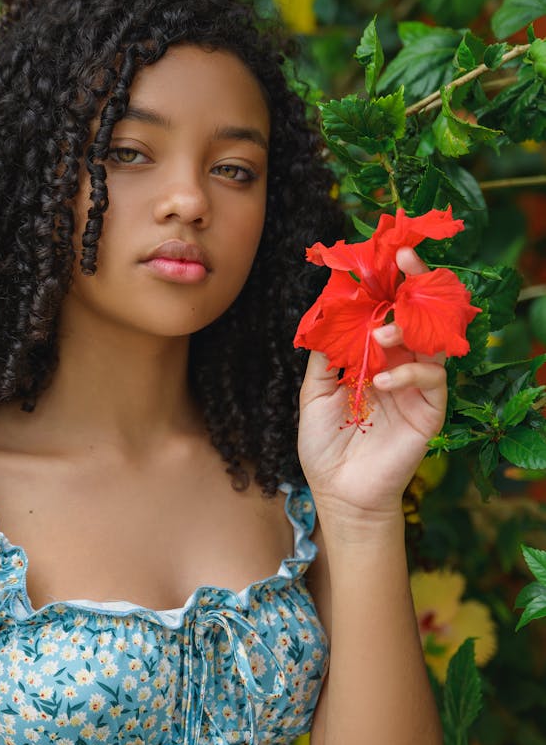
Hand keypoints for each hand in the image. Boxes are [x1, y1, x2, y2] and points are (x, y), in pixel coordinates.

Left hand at [297, 247, 447, 517]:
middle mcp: (398, 363)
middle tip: (403, 259)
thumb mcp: (313, 392)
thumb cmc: (324, 445)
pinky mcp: (430, 410)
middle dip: (411, 281)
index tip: (381, 253)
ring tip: (382, 334)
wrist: (338, 491)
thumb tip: (328, 310)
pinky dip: (409, 372)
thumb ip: (324, 354)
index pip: (385, 310)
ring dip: (408, 327)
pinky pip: (432, 378)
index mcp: (371, 356)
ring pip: (430, 339)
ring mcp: (416, 386)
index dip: (385, 282)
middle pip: (414, 313)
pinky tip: (382, 382)